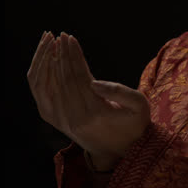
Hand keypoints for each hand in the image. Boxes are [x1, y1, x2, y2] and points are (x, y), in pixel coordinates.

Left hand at [27, 31, 150, 169]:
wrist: (120, 150)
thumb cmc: (134, 124)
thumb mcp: (139, 106)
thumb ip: (121, 92)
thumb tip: (94, 82)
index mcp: (96, 112)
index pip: (80, 76)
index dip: (74, 56)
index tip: (70, 37)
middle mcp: (77, 118)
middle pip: (66, 79)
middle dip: (63, 55)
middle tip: (62, 36)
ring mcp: (66, 122)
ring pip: (55, 86)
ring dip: (53, 64)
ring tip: (55, 45)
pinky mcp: (60, 123)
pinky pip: (49, 97)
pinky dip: (48, 78)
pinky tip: (50, 64)